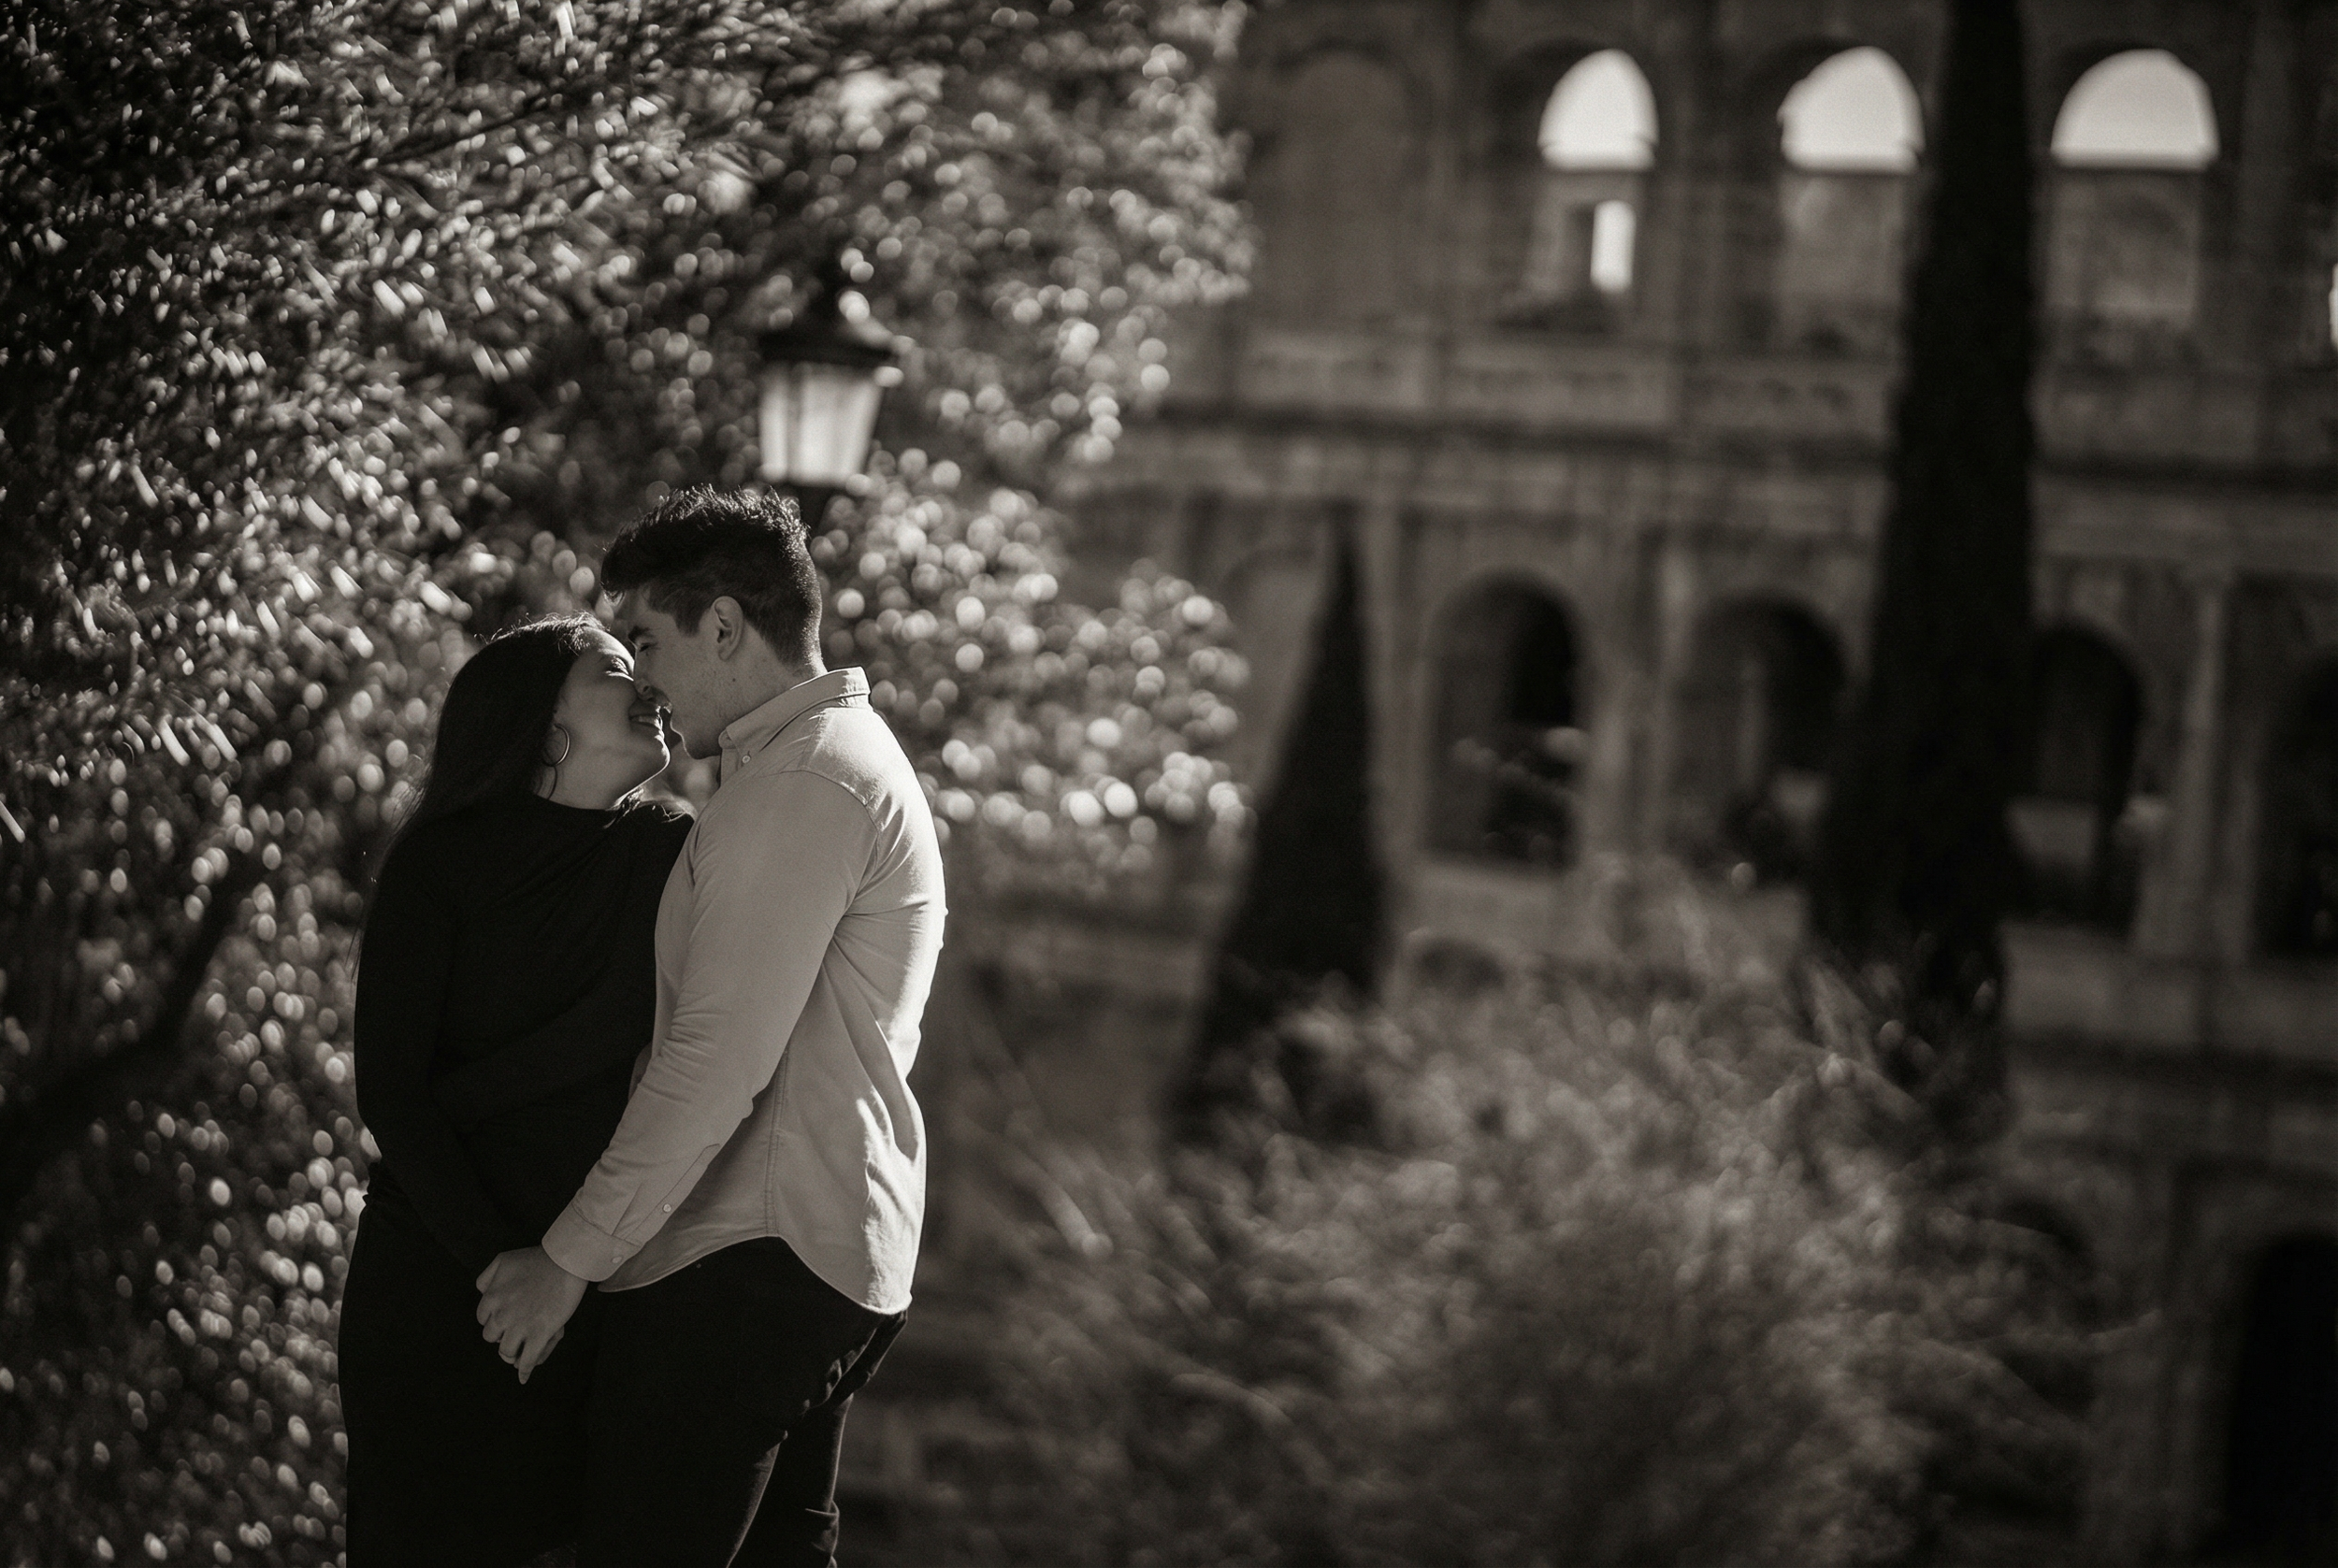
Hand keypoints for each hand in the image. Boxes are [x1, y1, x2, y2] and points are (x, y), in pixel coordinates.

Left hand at [476, 1246, 587, 1383]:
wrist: (566, 1261)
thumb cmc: (536, 1259)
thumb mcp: (502, 1260)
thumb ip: (487, 1277)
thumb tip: (482, 1293)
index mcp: (491, 1298)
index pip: (482, 1319)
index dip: (493, 1319)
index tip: (503, 1319)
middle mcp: (501, 1315)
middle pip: (491, 1337)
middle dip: (500, 1335)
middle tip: (512, 1332)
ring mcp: (520, 1326)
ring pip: (506, 1351)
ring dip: (510, 1354)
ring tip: (517, 1353)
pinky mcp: (540, 1334)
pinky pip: (528, 1360)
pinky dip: (525, 1371)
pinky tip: (523, 1378)